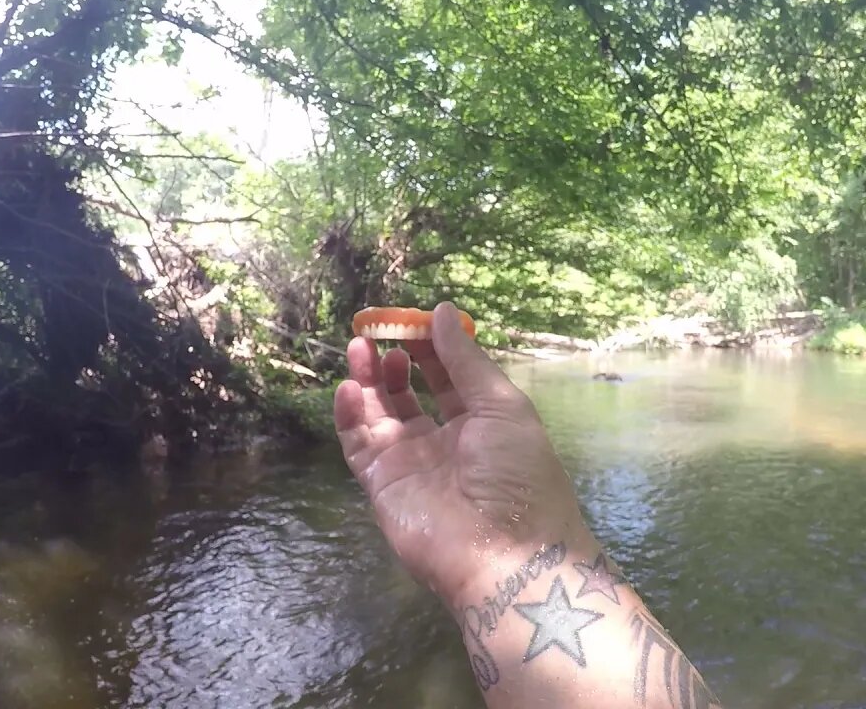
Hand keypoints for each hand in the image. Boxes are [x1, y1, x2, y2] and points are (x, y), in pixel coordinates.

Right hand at [333, 303, 594, 605]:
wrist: (504, 553)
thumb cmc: (517, 473)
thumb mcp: (501, 406)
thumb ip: (466, 360)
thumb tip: (442, 311)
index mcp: (481, 422)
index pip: (447, 376)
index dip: (429, 346)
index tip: (411, 318)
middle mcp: (444, 441)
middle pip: (408, 392)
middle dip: (393, 360)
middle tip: (377, 330)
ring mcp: (410, 463)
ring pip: (378, 413)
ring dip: (367, 380)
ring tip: (359, 348)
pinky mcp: (382, 485)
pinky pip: (359, 444)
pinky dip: (349, 414)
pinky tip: (348, 386)